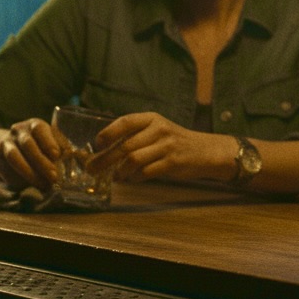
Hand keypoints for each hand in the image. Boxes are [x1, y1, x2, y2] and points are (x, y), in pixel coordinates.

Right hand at [0, 118, 64, 191]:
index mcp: (35, 125)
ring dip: (29, 173)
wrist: (9, 147)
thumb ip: (63, 149)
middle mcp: (18, 131)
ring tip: (43, 186)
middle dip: (41, 162)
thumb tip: (80, 157)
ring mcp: (5, 144)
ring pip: (14, 158)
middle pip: (28, 145)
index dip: (48, 142)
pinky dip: (18, 180)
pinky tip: (28, 187)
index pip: (40, 130)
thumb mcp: (51, 142)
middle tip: (54, 177)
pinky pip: (5, 170)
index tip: (57, 155)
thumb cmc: (39, 146)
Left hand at [92, 112, 229, 182]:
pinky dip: (134, 178)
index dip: (108, 133)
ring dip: (119, 171)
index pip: (125, 122)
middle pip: (125, 145)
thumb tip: (106, 150)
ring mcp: (167, 146)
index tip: (97, 144)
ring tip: (115, 177)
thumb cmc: (176, 142)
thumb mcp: (158, 130)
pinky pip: (145, 173)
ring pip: (133, 160)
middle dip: (105, 159)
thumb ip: (137, 136)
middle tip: (92, 168)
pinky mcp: (172, 163)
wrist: (206, 151)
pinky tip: (130, 180)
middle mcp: (159, 129)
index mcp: (153, 119)